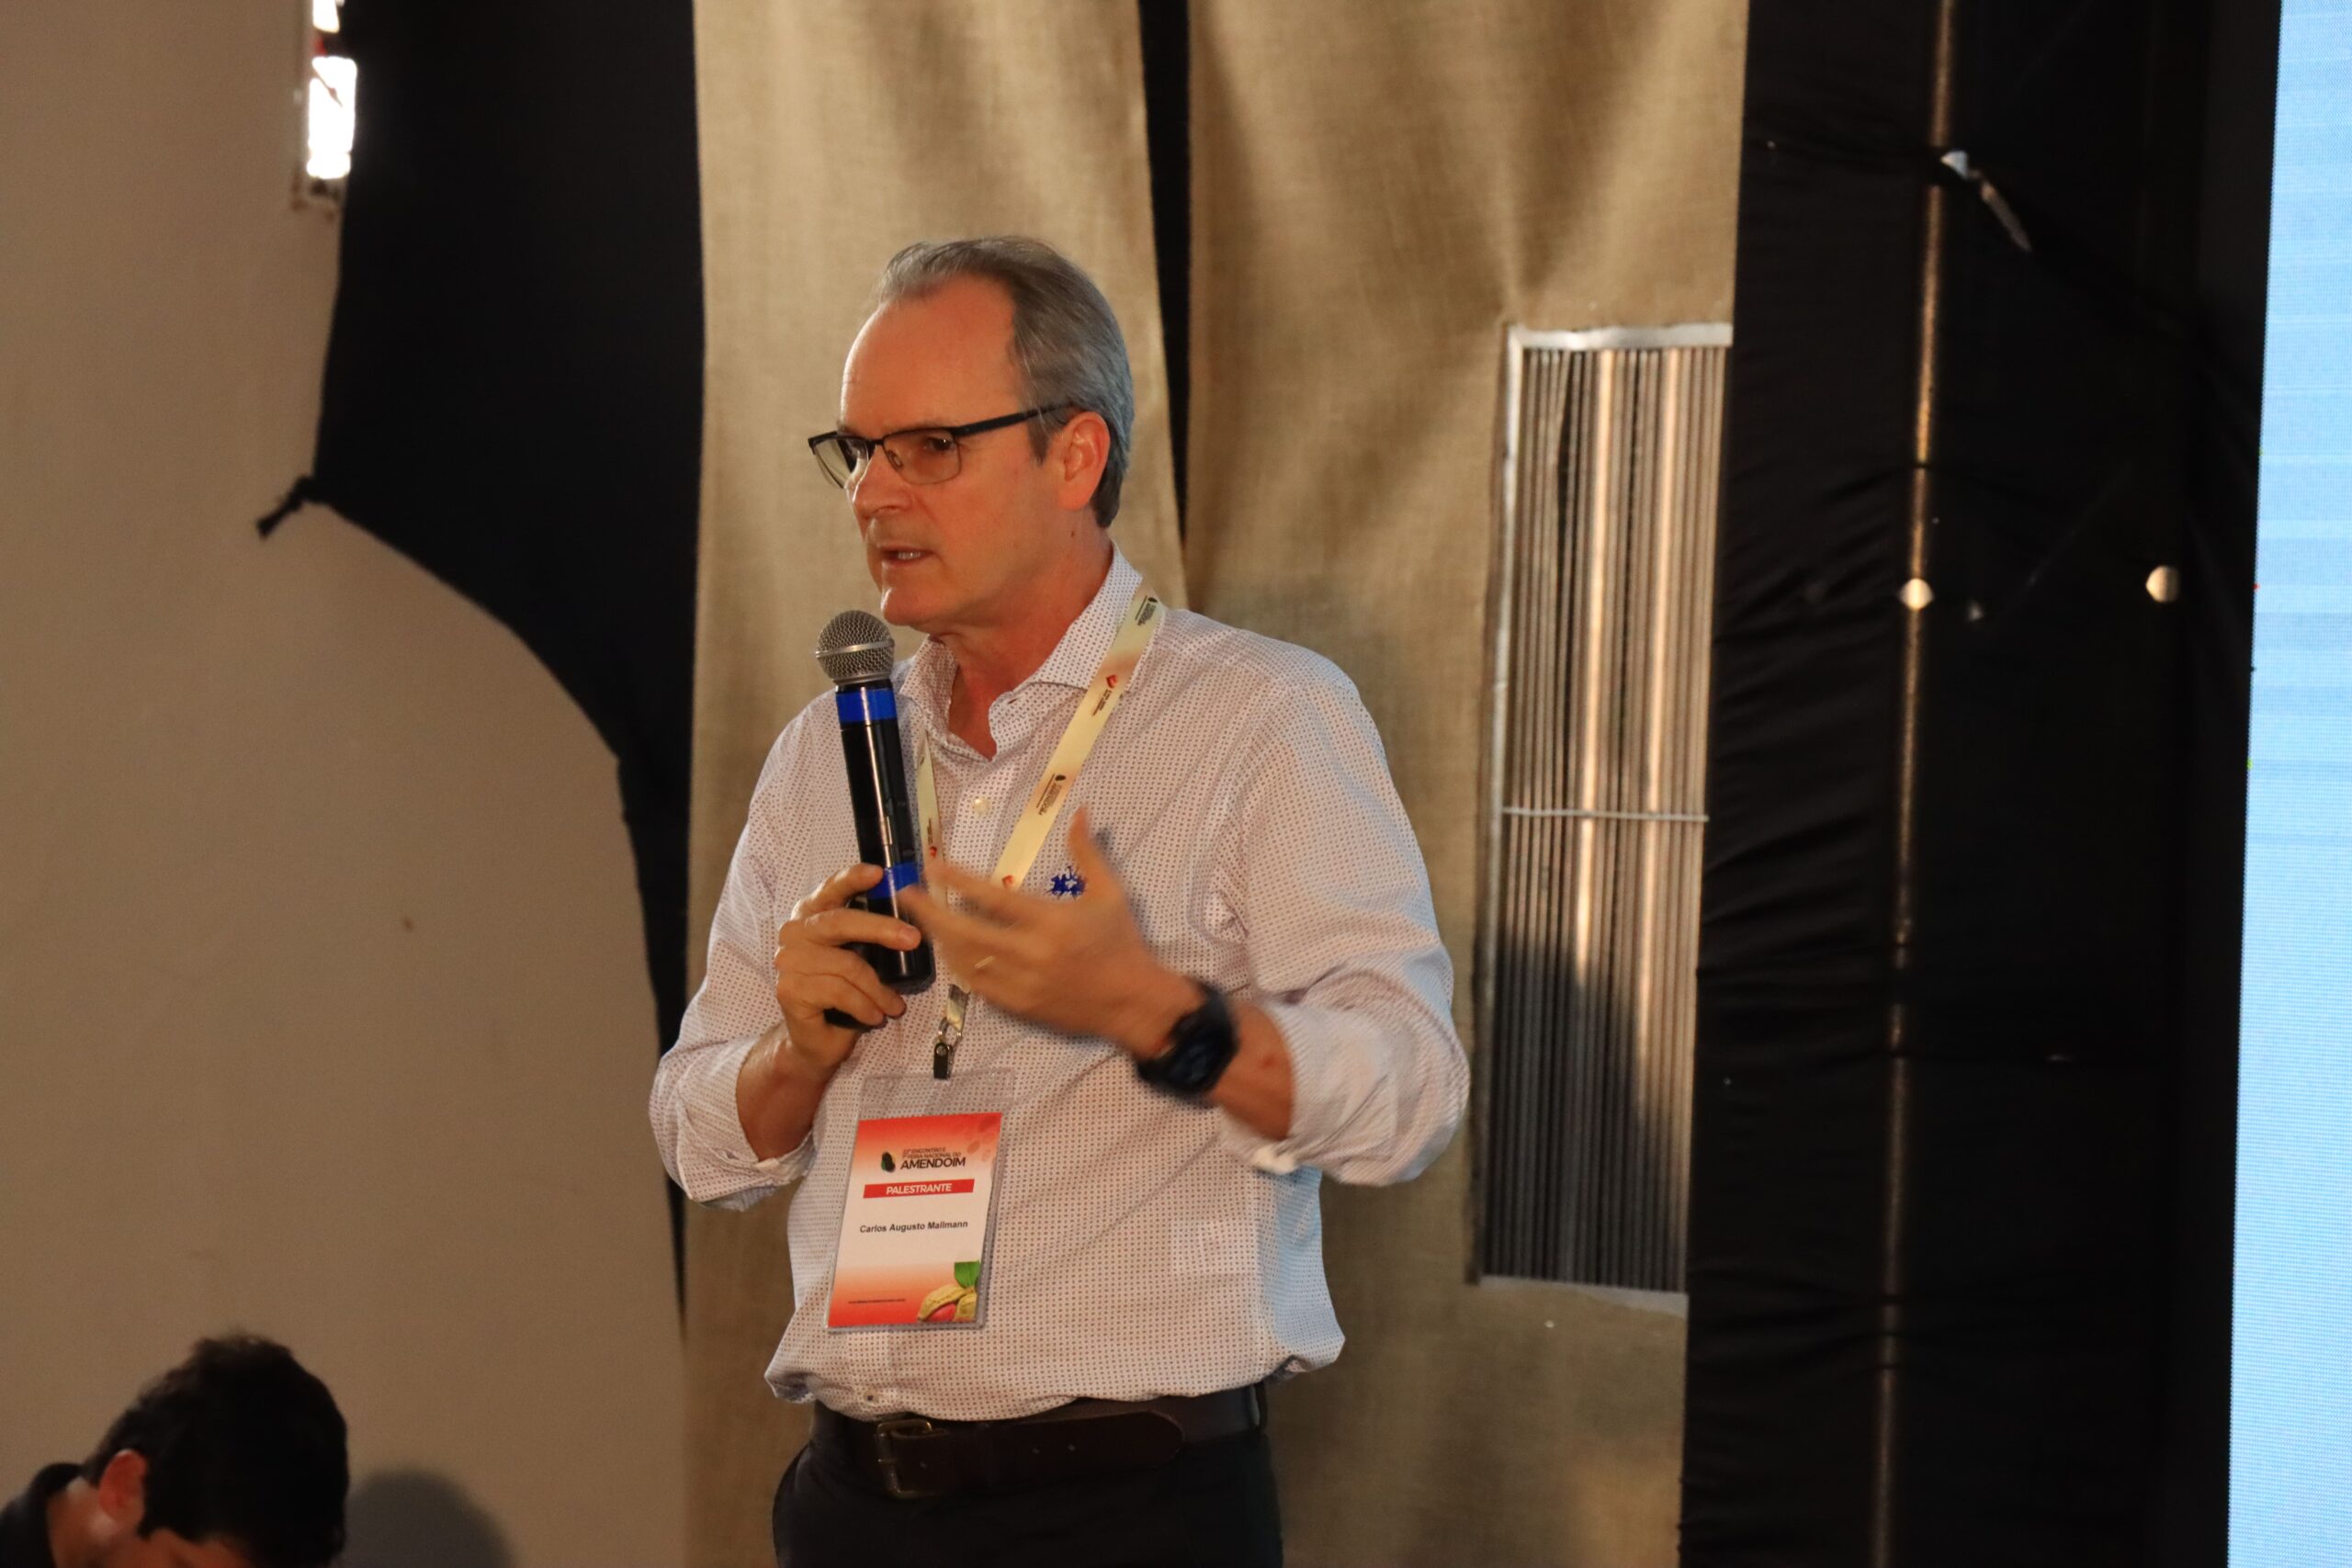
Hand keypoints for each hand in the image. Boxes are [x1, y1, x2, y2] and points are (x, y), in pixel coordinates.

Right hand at [771, 863, 919, 1079]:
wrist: (815, 1039)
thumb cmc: (842, 994)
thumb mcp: (859, 957)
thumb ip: (870, 936)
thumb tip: (909, 924)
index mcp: (811, 916)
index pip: (831, 890)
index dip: (852, 879)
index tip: (879, 873)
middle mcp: (794, 933)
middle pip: (840, 922)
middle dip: (881, 928)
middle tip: (913, 939)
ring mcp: (787, 961)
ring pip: (847, 965)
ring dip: (878, 989)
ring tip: (893, 1006)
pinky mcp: (789, 989)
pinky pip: (840, 992)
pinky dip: (865, 1006)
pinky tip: (874, 1017)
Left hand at [898, 809, 1199, 1056]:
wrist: (1135, 1003)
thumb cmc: (1122, 943)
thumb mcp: (1109, 893)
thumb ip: (1087, 852)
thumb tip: (1078, 811)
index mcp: (1051, 921)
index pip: (992, 897)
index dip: (958, 880)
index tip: (933, 866)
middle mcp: (1031, 953)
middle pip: (965, 932)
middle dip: (930, 912)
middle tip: (905, 895)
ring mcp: (1022, 984)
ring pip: (965, 961)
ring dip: (940, 939)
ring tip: (924, 919)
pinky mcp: (1020, 1007)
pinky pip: (977, 986)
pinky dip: (959, 967)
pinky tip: (950, 951)